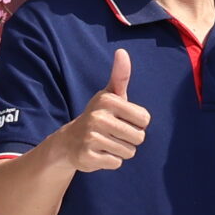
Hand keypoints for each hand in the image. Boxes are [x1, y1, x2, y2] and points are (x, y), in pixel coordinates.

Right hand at [59, 49, 150, 172]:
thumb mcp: (110, 95)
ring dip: (121, 151)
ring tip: (106, 143)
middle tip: (114, 134)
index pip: (145, 119)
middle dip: (130, 139)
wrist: (69, 141)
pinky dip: (110, 161)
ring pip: (129, 152)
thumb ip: (120, 75)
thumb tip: (122, 51)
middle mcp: (98, 117)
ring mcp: (91, 137)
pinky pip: (116, 163)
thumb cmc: (98, 116)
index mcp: (108, 100)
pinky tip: (99, 153)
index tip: (122, 120)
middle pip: (139, 137)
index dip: (138, 123)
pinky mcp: (87, 156)